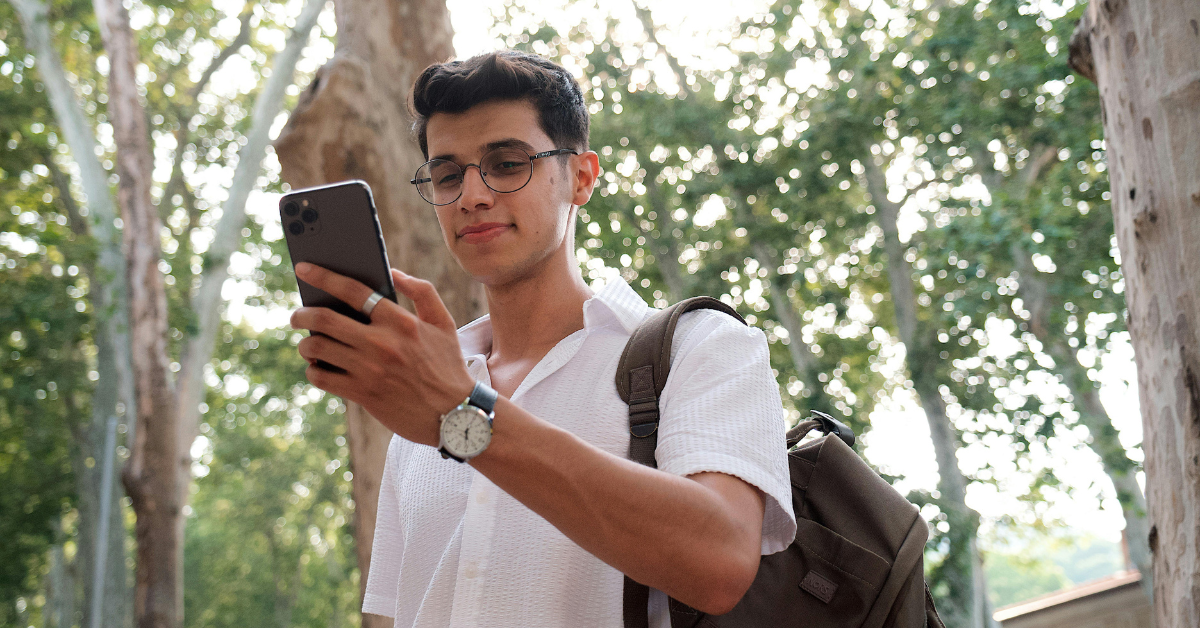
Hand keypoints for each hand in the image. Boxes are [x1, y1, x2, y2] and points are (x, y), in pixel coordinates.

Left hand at [288, 263, 475, 445]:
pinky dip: (313, 371)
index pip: (353, 291)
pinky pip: (322, 378)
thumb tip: (393, 273)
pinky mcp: (362, 394)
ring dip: (306, 344)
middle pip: (325, 319)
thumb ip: (422, 292)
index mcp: (400, 321)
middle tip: (297, 316)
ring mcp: (369, 370)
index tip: (303, 269)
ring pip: (318, 348)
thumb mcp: (444, 323)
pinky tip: (318, 368)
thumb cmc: (448, 366)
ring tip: (308, 344)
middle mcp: (381, 343)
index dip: (323, 276)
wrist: (455, 415)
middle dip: (302, 314)